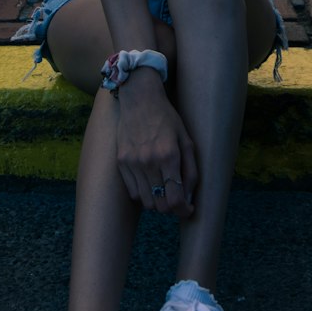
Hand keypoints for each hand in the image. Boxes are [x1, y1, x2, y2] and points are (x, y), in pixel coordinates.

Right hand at [114, 79, 197, 218]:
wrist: (140, 99)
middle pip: (160, 205)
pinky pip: (133, 192)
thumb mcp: (186, 140)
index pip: (175, 200)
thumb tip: (189, 197)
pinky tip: (150, 183)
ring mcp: (132, 163)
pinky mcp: (121, 162)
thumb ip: (190, 170)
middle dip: (172, 207)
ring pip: (146, 202)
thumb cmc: (167, 118)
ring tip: (163, 190)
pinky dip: (143, 194)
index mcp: (169, 156)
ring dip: (157, 202)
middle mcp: (149, 162)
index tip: (188, 209)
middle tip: (177, 198)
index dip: (184, 210)